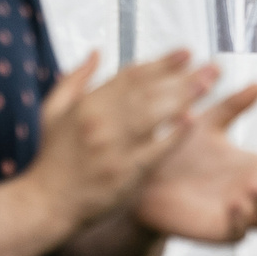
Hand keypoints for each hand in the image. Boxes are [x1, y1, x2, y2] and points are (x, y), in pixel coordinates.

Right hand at [25, 51, 212, 232]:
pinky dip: (173, 135)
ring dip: (183, 97)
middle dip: (182, 76)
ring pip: (154, 115)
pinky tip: (192, 121)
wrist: (46, 203)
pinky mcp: (125, 174)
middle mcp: (102, 122)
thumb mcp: (53, 111)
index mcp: (87, 104)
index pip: (131, 75)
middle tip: (209, 65)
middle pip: (149, 91)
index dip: (161, 62)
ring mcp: (115, 148)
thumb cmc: (51, 158)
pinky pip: (155, 150)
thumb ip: (75, 78)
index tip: (186, 53)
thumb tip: (97, 52)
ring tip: (207, 85)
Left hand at [132, 83, 256, 244]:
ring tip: (256, 187)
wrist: (144, 178)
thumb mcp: (207, 124)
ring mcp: (240, 214)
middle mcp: (254, 193)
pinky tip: (236, 205)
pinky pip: (239, 233)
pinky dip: (242, 220)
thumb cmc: (178, 151)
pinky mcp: (219, 230)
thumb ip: (232, 107)